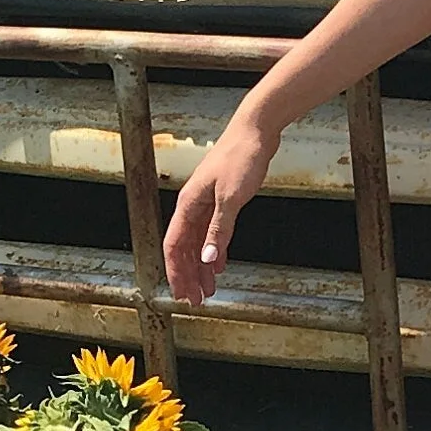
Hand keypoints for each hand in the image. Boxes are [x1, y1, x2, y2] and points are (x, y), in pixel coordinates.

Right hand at [164, 114, 276, 302]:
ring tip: (208, 289)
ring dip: (202, 267)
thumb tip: (206, 259)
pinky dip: (214, 250)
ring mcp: (207, 203)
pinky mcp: (222, 200)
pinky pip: (212, 233)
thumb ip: (218, 230)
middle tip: (195, 300)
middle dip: (188, 275)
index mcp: (188, 204)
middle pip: (185, 248)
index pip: (174, 246)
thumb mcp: (231, 198)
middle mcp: (193, 206)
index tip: (181, 293)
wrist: (256, 130)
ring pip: (199, 243)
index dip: (176, 272)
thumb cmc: (241, 157)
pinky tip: (219, 265)